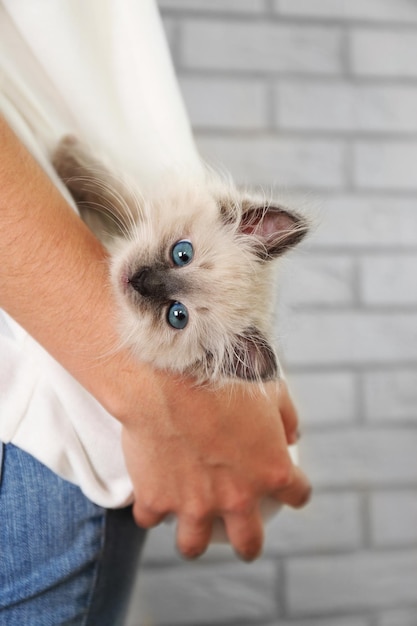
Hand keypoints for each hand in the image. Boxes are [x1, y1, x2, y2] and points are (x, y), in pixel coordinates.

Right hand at [121, 373, 310, 560]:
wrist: (169, 376)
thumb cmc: (222, 376)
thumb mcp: (271, 388)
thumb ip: (287, 417)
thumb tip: (291, 435)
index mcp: (271, 471)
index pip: (297, 494)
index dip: (295, 491)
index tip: (286, 487)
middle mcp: (236, 497)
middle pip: (248, 543)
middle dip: (248, 544)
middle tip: (241, 537)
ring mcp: (194, 504)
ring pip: (193, 545)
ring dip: (194, 538)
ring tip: (190, 528)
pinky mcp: (156, 498)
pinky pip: (150, 517)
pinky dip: (151, 508)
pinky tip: (152, 494)